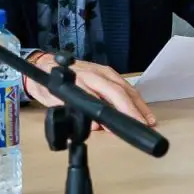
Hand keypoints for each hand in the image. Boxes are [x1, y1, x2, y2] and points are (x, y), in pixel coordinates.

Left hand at [23, 53, 156, 129]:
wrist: (45, 65)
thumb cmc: (48, 86)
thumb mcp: (54, 103)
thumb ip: (73, 113)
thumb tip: (96, 126)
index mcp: (79, 81)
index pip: (99, 99)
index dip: (112, 114)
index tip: (121, 128)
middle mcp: (93, 74)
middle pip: (117, 92)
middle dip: (132, 110)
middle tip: (143, 125)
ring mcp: (102, 71)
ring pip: (125, 88)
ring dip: (138, 104)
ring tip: (148, 120)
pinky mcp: (108, 72)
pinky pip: (124, 85)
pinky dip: (135, 98)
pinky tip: (142, 109)